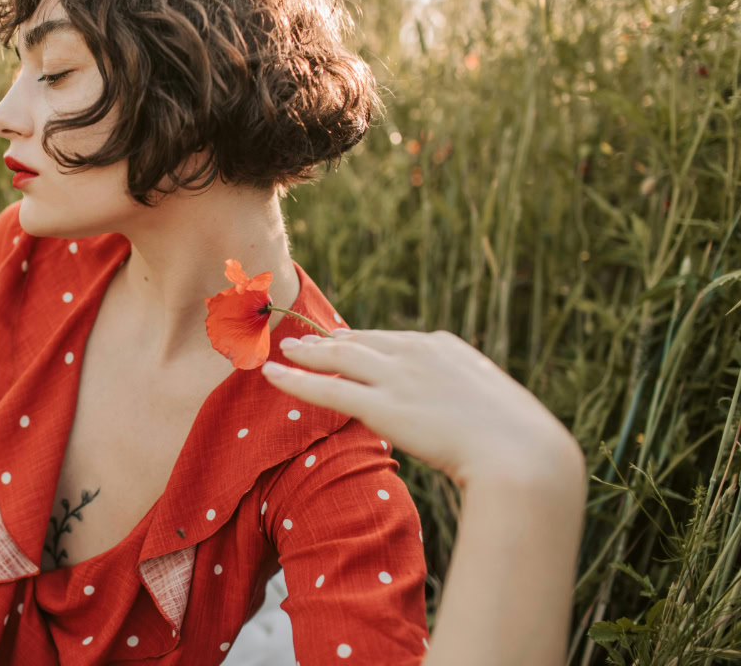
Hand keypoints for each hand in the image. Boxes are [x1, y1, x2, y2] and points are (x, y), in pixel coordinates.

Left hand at [262, 329, 584, 490]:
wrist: (522, 454)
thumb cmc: (517, 439)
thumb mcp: (491, 403)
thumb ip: (462, 396)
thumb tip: (457, 410)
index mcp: (444, 346)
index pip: (391, 340)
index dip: (361, 342)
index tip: (341, 342)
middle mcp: (415, 352)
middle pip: (358, 342)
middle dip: (327, 341)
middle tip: (302, 339)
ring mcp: (397, 378)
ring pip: (336, 358)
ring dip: (306, 353)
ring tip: (283, 350)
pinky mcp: (382, 407)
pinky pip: (327, 389)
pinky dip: (295, 381)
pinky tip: (272, 375)